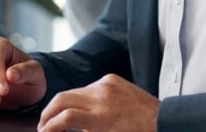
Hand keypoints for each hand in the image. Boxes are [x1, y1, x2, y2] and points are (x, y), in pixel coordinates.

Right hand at [38, 74, 158, 131]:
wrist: (162, 120)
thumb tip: (62, 128)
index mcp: (101, 117)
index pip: (64, 117)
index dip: (49, 126)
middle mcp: (101, 96)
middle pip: (61, 98)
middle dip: (48, 112)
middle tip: (44, 125)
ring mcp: (106, 84)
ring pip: (73, 91)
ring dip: (63, 104)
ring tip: (59, 118)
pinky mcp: (111, 78)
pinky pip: (88, 86)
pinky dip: (81, 98)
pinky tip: (83, 108)